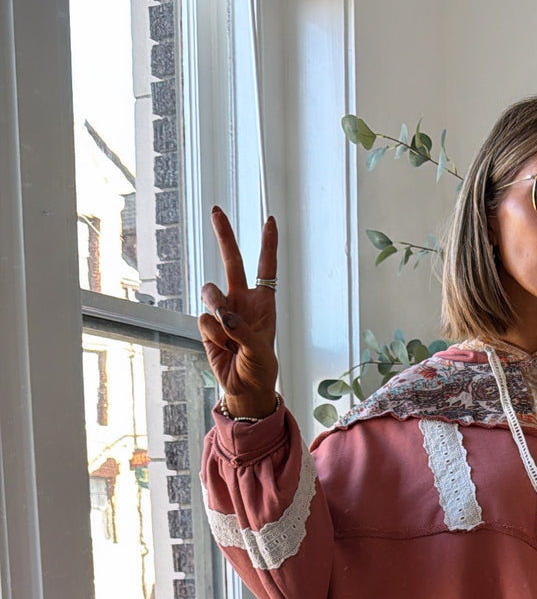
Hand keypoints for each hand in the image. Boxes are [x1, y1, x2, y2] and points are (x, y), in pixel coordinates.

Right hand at [199, 208, 278, 415]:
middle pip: (232, 261)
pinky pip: (204, 319)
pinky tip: (223, 346)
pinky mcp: (207, 326)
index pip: (266, 268)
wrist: (245, 389)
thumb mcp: (261, 350)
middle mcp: (242, 301)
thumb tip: (222, 315)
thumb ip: (243, 330)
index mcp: (263, 303)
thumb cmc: (261, 368)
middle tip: (216, 210)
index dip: (268, 244)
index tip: (270, 220)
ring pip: (210, 291)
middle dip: (224, 235)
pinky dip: (213, 333)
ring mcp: (222, 311)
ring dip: (216, 306)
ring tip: (228, 331)